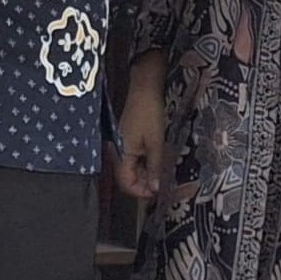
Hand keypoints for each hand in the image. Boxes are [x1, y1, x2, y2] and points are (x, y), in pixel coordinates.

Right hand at [112, 52, 166, 203]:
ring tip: (162, 172)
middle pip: (127, 177)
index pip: (126, 184)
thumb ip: (154, 167)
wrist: (143, 85)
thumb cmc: (149, 112)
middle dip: (145, 184)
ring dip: (145, 173)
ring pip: (131, 168)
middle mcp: (116, 151)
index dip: (142, 192)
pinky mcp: (125, 137)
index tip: (159, 193)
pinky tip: (156, 159)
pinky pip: (132, 157)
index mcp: (120, 154)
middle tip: (164, 184)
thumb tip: (155, 190)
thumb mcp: (156, 142)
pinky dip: (144, 162)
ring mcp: (120, 144)